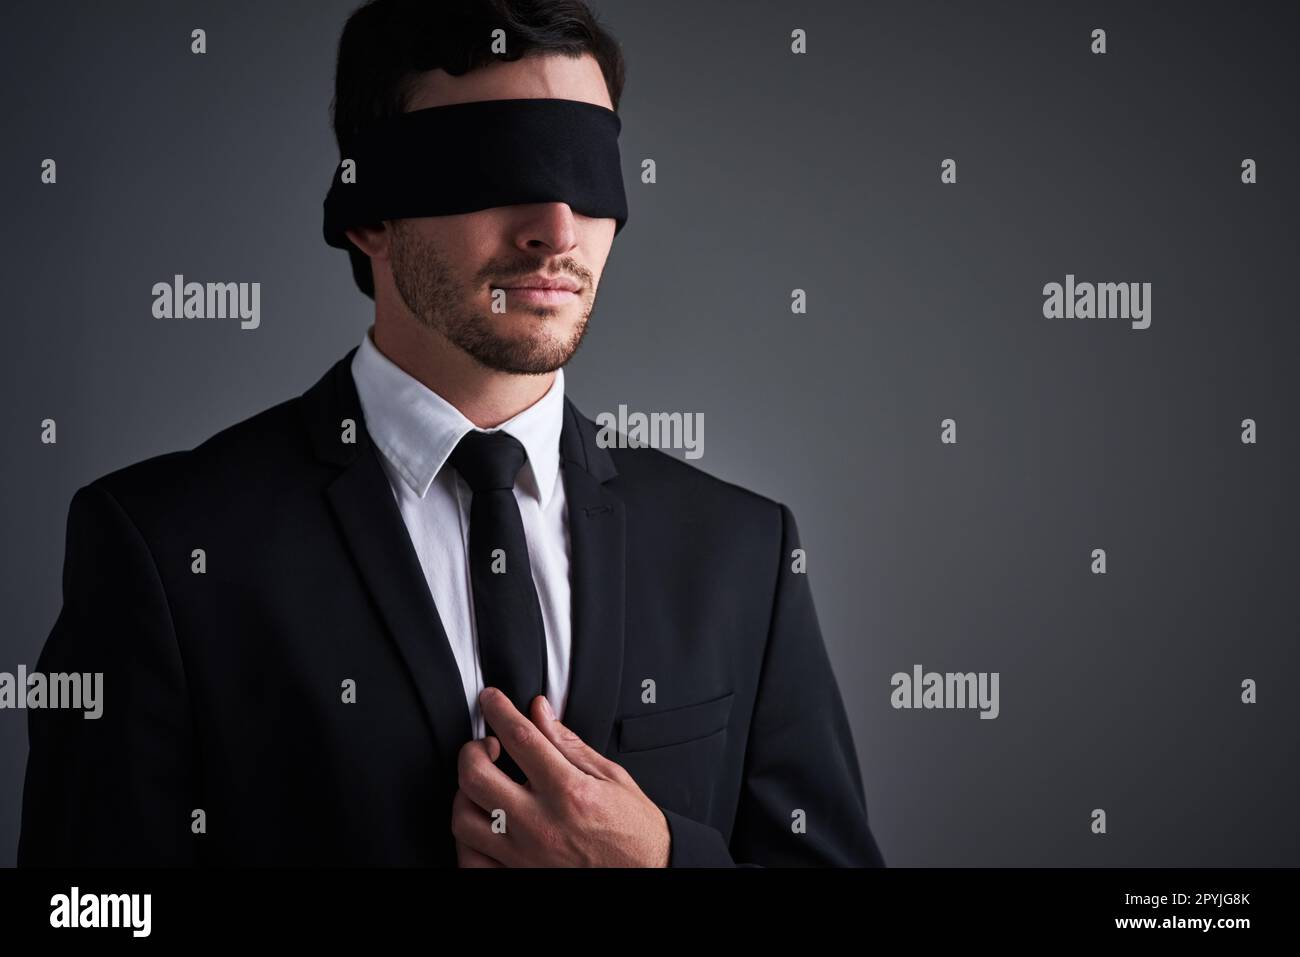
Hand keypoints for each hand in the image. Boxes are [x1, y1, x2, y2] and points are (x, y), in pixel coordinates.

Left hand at [451, 686, 670, 866]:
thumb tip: (539, 712)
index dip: (499, 710)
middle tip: (486, 744)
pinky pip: (470, 860)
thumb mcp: (610, 776)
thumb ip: (568, 743)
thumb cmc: (632, 828)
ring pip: (464, 819)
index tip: (490, 699)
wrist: (648, 872)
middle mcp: (541, 824)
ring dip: (466, 793)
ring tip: (484, 784)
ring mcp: (524, 855)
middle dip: (472, 749)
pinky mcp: (518, 876)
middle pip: (477, 776)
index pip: (520, 738)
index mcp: (568, 792)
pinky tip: (482, 823)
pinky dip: (467, 839)